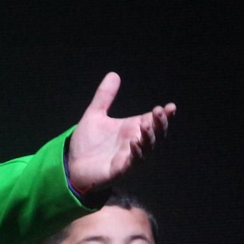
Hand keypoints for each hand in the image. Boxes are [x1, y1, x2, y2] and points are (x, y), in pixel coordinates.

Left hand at [64, 73, 176, 193]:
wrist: (72, 165)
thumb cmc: (87, 143)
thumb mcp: (94, 115)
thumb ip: (104, 96)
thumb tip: (114, 74)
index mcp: (131, 129)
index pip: (153, 121)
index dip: (164, 115)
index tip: (171, 106)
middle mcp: (134, 142)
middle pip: (155, 134)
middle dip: (160, 124)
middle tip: (160, 111)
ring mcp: (128, 157)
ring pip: (147, 148)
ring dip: (149, 137)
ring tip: (147, 125)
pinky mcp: (120, 170)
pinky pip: (133, 162)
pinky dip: (136, 153)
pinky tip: (134, 142)